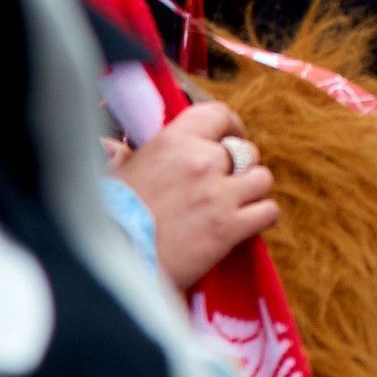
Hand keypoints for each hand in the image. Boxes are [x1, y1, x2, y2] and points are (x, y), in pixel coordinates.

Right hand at [111, 100, 279, 291]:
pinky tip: (245, 224)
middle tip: (226, 182)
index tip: (229, 139)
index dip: (230, 127)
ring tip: (236, 204)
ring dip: (253, 192)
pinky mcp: (228, 227)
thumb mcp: (115, 174)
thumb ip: (127, 156)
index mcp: (173, 141)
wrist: (114, 262)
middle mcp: (201, 161)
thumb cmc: (109, 219)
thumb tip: (112, 149)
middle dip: (239, 167)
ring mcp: (218, 194)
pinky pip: (268, 211)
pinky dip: (262, 217)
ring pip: (262, 179)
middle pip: (246, 151)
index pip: (218, 114)